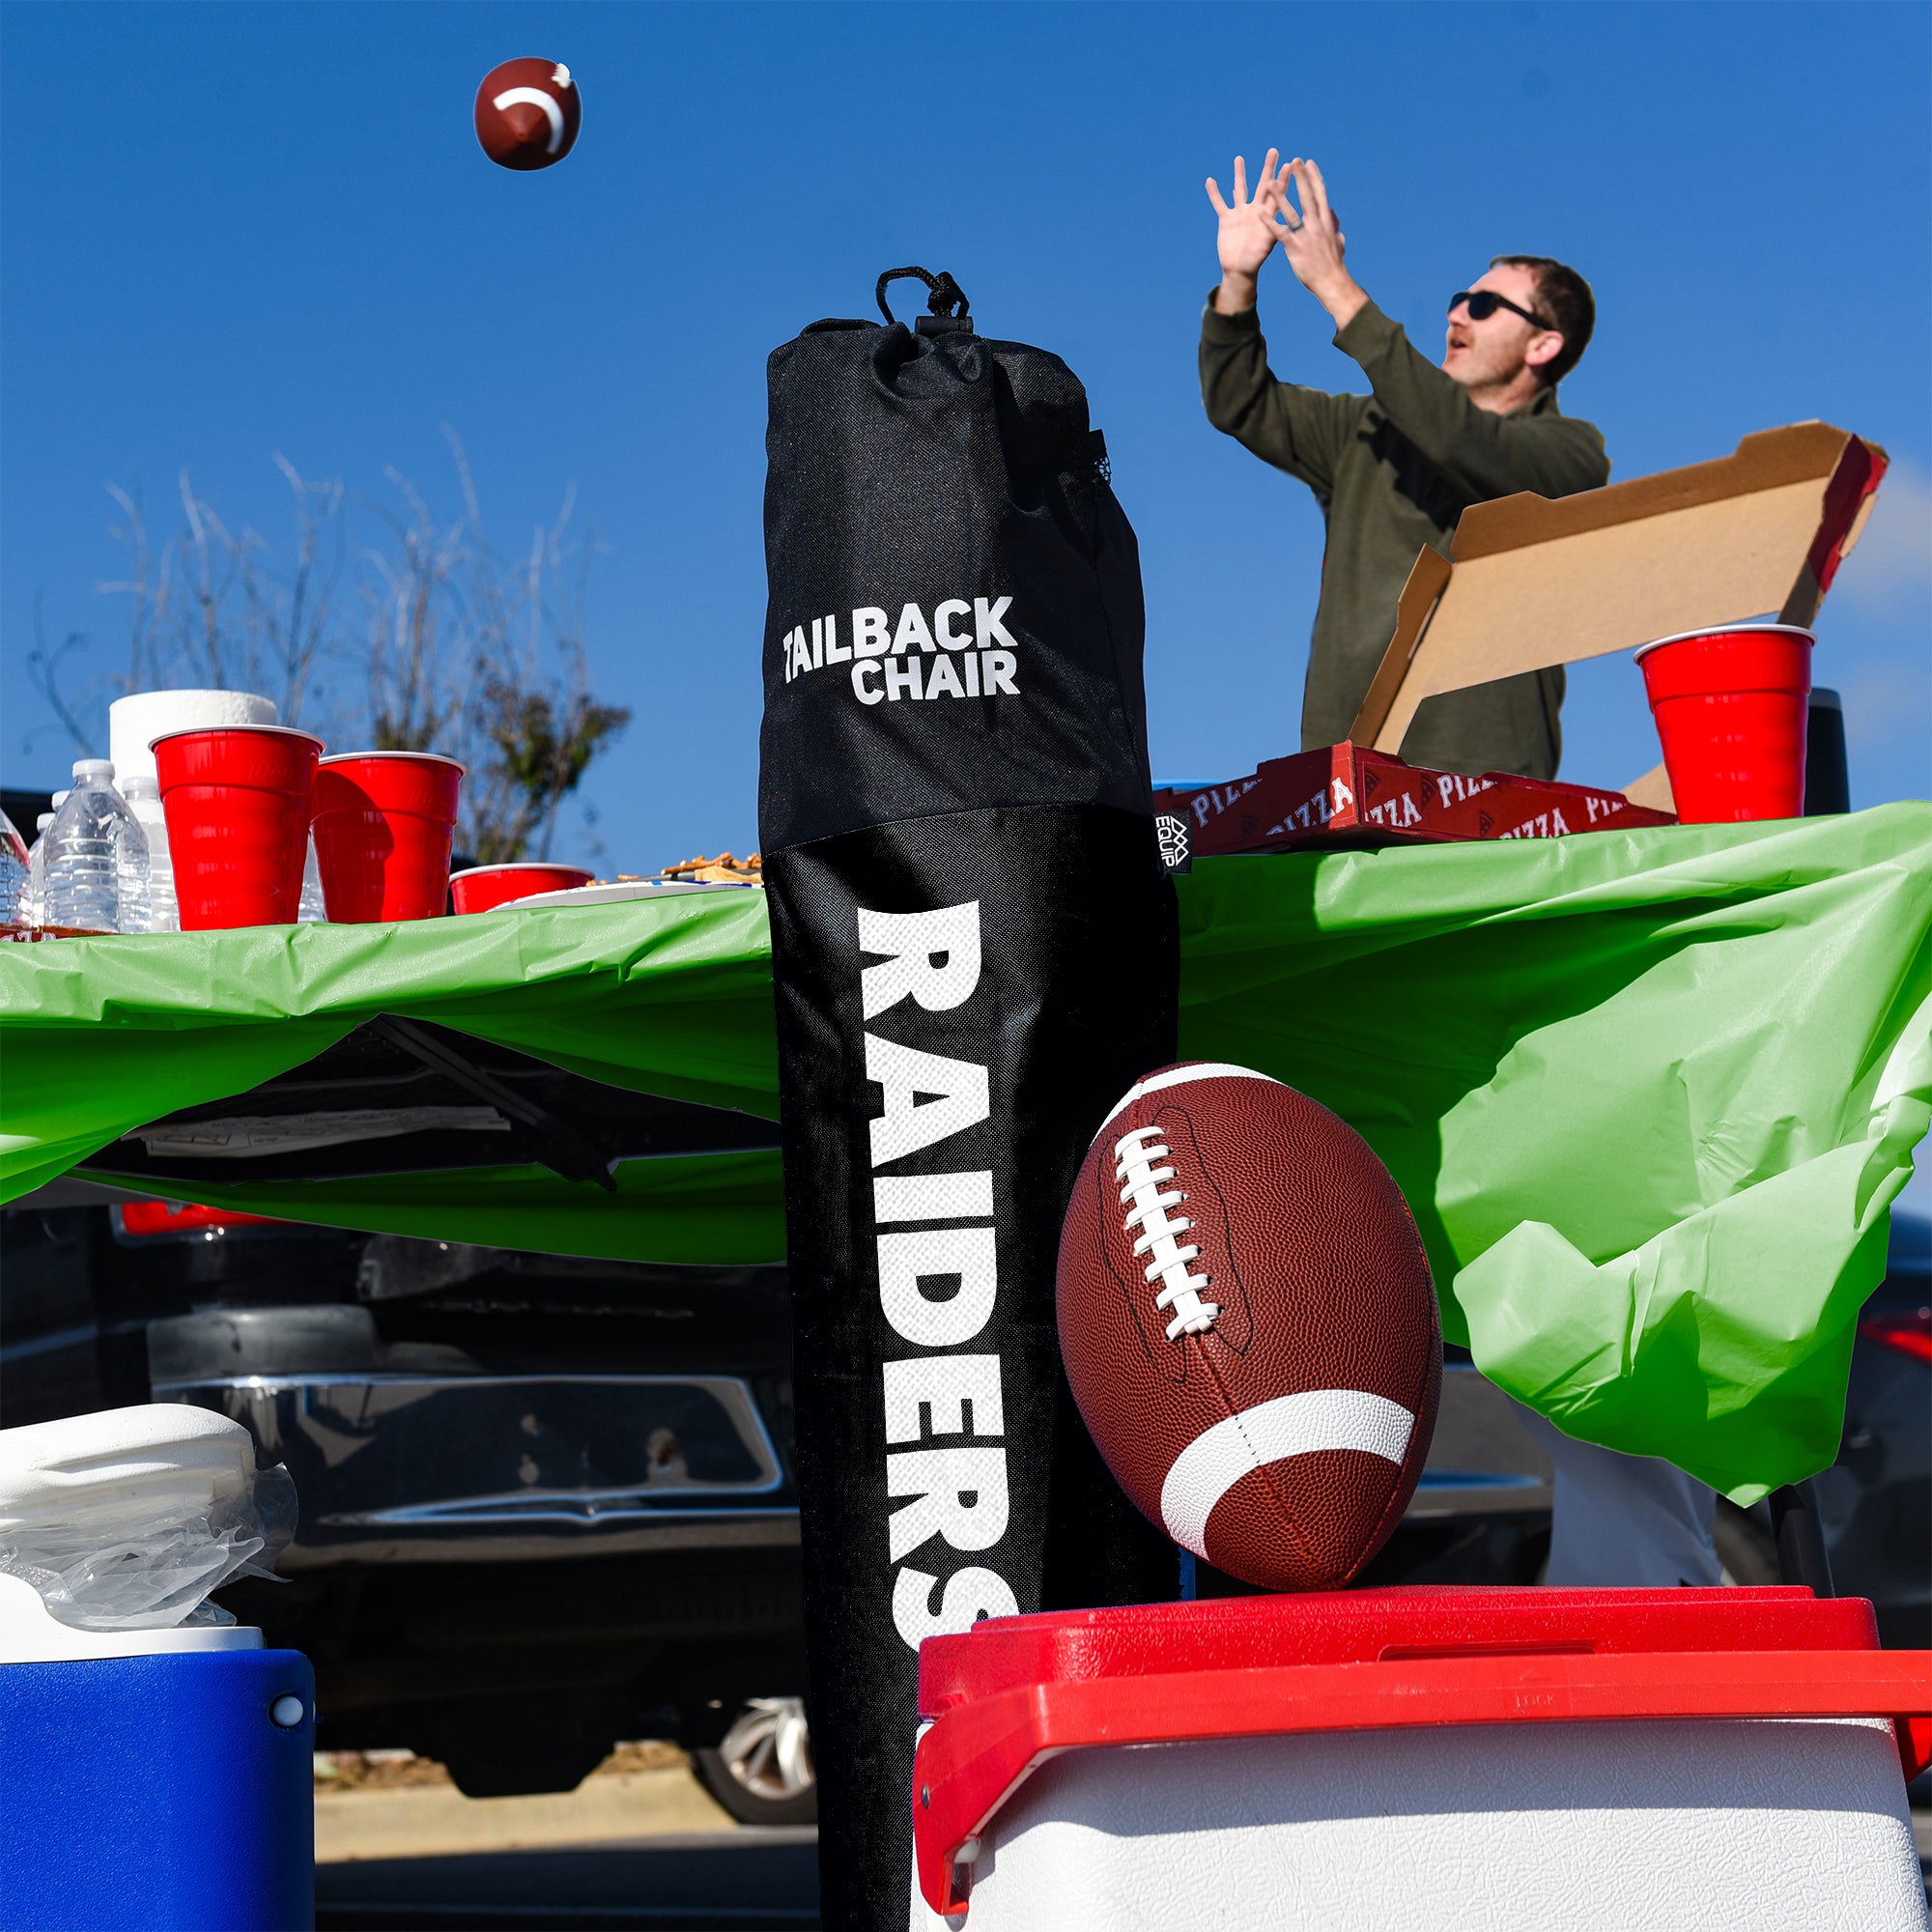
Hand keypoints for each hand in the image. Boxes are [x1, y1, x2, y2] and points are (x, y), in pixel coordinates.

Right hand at [1205, 149, 1293, 309]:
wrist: (1240, 270)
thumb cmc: (1256, 260)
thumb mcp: (1268, 244)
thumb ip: (1274, 229)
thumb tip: (1284, 218)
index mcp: (1267, 216)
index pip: (1277, 193)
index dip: (1283, 179)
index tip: (1291, 164)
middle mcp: (1255, 211)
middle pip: (1262, 185)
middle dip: (1268, 168)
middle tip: (1274, 151)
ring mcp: (1240, 214)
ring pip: (1240, 189)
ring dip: (1240, 174)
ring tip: (1239, 158)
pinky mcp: (1226, 219)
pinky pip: (1219, 203)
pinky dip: (1214, 193)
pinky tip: (1210, 181)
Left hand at [1260, 158, 1364, 325]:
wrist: (1332, 282)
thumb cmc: (1333, 264)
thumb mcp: (1337, 241)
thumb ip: (1334, 225)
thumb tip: (1333, 213)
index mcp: (1327, 221)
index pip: (1320, 194)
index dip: (1314, 177)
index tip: (1309, 163)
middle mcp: (1317, 224)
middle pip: (1307, 195)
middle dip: (1300, 177)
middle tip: (1294, 160)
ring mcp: (1306, 235)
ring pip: (1291, 210)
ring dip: (1279, 195)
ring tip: (1269, 181)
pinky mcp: (1295, 247)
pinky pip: (1279, 232)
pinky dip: (1269, 222)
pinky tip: (1259, 213)